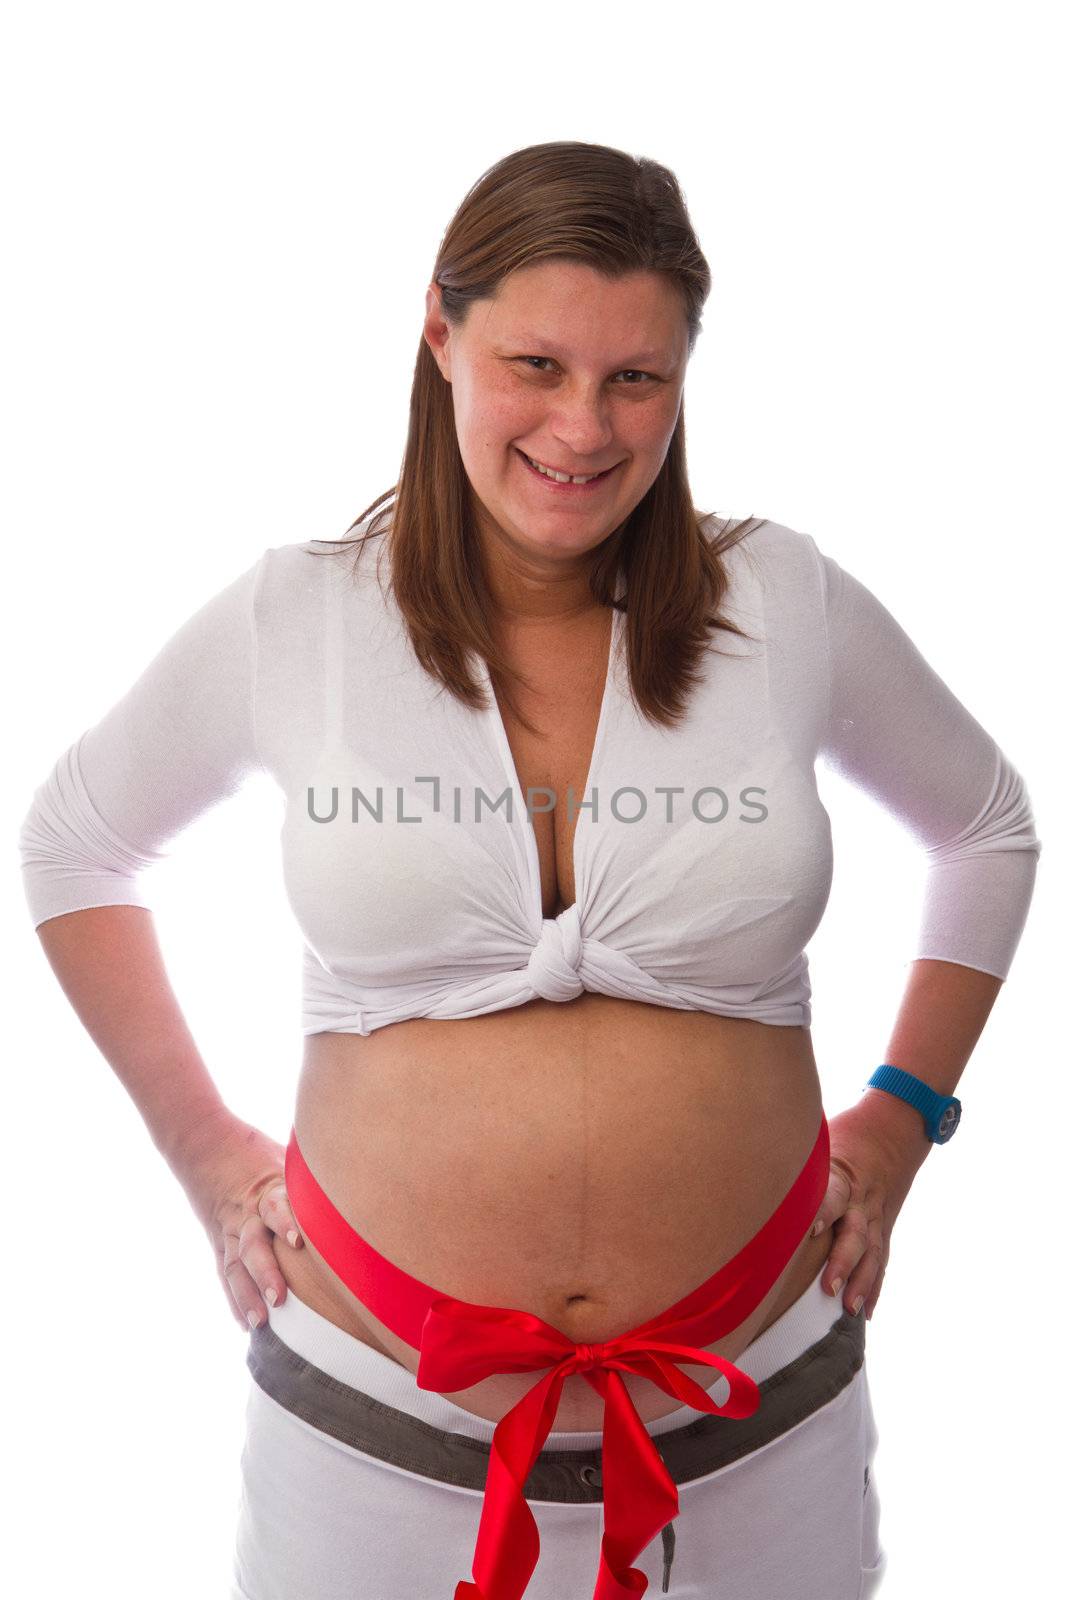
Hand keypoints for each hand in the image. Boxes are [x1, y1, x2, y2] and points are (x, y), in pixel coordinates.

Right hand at [175, 1113, 304, 1331]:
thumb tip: (358, 1172)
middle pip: (252, 1246)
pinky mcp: (219, 1245)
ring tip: (261, 1322)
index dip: (285, 1221)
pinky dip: (235, 1300)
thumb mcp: (285, 1156)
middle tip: (280, 1298)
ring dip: (248, 1295)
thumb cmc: (259, 1155)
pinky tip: (246, 1324)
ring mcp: (228, 1233)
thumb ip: (311, 1172)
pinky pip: (225, 1275)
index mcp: (265, 1190)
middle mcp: (245, 1215)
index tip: (298, 1241)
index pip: (274, 1206)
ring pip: (235, 1267)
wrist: (205, 1148)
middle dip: (265, 1272)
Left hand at [809, 1098, 927, 1322]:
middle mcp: (861, 1200)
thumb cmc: (842, 1137)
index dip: (821, 1212)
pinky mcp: (882, 1228)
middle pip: (855, 1233)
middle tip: (828, 1287)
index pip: (832, 1196)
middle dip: (842, 1261)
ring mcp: (875, 1216)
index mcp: (842, 1176)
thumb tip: (746, 1160)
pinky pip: (881, 1259)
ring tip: (847, 1308)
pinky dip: (873, 1286)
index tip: (807, 1230)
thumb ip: (793, 1156)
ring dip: (860, 1281)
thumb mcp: (820, 1139)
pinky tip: (864, 1311)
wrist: (891, 1133)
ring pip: (871, 1252)